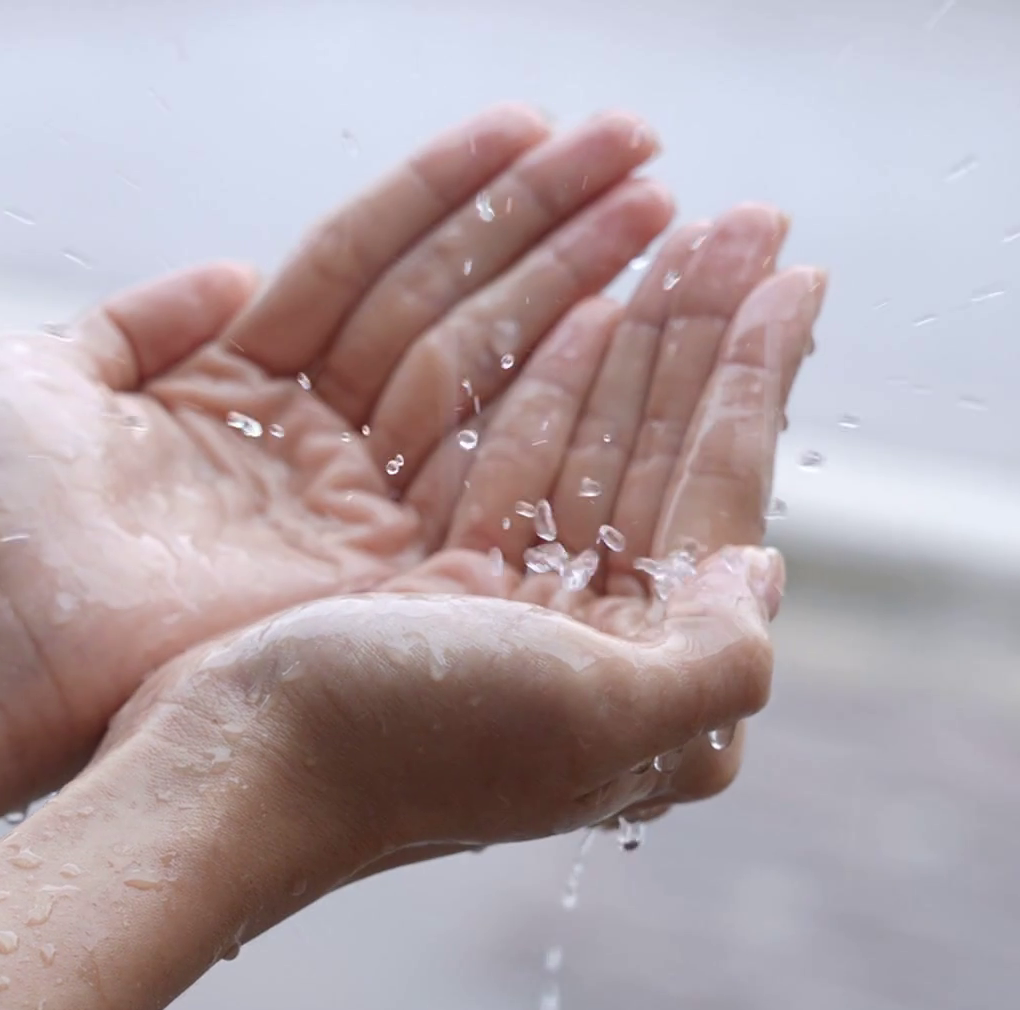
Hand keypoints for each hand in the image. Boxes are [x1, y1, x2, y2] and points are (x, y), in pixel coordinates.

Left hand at [0, 106, 671, 758]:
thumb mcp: (38, 375)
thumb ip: (142, 319)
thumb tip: (231, 271)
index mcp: (232, 383)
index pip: (363, 260)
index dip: (446, 190)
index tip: (533, 125)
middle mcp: (306, 442)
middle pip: (443, 303)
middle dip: (542, 221)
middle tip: (644, 148)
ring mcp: (346, 507)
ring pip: (473, 365)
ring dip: (567, 279)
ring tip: (657, 200)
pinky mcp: (369, 572)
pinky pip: (468, 459)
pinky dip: (539, 383)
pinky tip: (611, 310)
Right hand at [115, 204, 824, 860]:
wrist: (222, 780)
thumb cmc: (400, 747)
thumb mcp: (596, 721)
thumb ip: (713, 658)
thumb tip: (760, 569)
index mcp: (642, 690)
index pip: (717, 497)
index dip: (758, 378)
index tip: (797, 272)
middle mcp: (586, 651)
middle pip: (660, 457)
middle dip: (703, 335)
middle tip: (744, 219)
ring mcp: (505, 613)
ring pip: (590, 444)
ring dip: (637, 340)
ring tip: (675, 235)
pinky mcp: (427, 587)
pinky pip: (507, 463)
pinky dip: (546, 387)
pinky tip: (582, 316)